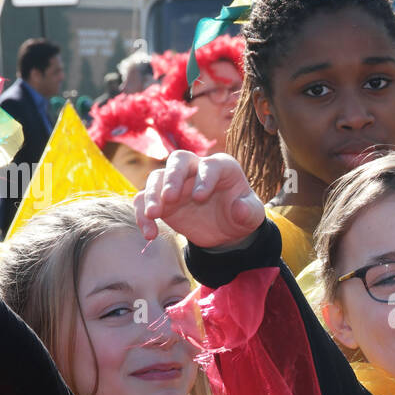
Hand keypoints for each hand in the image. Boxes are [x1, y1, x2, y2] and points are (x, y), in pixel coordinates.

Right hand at [134, 150, 264, 248]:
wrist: (227, 229)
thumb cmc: (241, 214)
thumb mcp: (252, 216)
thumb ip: (249, 211)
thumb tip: (238, 207)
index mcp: (221, 167)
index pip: (209, 165)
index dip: (204, 178)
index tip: (200, 198)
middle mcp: (196, 170)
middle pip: (178, 161)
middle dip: (172, 177)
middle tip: (169, 197)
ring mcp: (176, 183)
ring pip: (157, 178)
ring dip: (151, 195)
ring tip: (153, 215)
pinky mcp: (162, 200)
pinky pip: (144, 200)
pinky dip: (142, 214)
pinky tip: (150, 233)